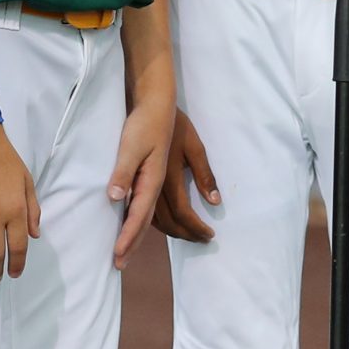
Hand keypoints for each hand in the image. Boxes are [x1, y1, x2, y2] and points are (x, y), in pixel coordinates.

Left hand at [107, 96, 174, 269]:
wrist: (158, 104)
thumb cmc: (144, 123)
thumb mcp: (131, 145)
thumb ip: (123, 171)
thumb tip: (115, 198)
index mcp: (152, 181)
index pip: (138, 216)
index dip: (128, 237)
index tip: (118, 256)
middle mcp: (156, 184)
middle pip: (146, 222)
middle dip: (132, 244)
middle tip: (119, 265)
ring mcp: (155, 180)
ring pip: (148, 216)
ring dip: (137, 236)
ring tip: (126, 251)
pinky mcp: (152, 174)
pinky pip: (147, 205)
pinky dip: (140, 220)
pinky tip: (132, 223)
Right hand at [151, 109, 220, 242]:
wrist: (147, 107)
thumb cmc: (173, 125)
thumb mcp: (194, 146)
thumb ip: (204, 174)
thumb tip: (215, 201)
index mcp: (167, 179)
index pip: (182, 214)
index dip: (195, 229)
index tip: (209, 236)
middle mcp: (152, 187)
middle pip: (166, 223)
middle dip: (184, 236)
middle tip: (201, 241)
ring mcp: (139, 186)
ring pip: (152, 221)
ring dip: (170, 232)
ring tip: (186, 237)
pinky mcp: (133, 183)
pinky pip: (144, 212)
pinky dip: (156, 224)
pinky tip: (163, 224)